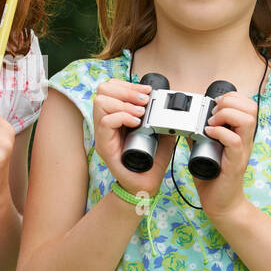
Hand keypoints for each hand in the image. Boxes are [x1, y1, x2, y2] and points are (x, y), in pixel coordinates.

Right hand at [92, 78, 174, 196]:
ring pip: (101, 102)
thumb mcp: (161, 135)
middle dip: (126, 90)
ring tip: (140, 113)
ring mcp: (103, 134)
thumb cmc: (149, 163)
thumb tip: (170, 105)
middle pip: (103, 90)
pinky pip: (105, 122)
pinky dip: (122, 117)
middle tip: (143, 101)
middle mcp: (106, 123)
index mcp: (117, 116)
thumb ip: (162, 119)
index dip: (128, 84)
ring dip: (124, 103)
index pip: (111, 88)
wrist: (145, 186)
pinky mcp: (104, 145)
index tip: (147, 91)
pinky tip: (136, 123)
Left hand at [192, 90, 256, 219]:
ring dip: (226, 115)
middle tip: (213, 113)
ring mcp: (242, 151)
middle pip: (250, 108)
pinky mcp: (236, 163)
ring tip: (212, 122)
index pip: (247, 105)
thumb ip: (200, 135)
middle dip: (229, 102)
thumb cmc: (215, 178)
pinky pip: (234, 141)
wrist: (221, 203)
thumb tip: (187, 122)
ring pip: (247, 120)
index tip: (215, 104)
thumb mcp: (205, 150)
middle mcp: (245, 140)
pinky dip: (220, 133)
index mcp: (240, 134)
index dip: (231, 98)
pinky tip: (208, 134)